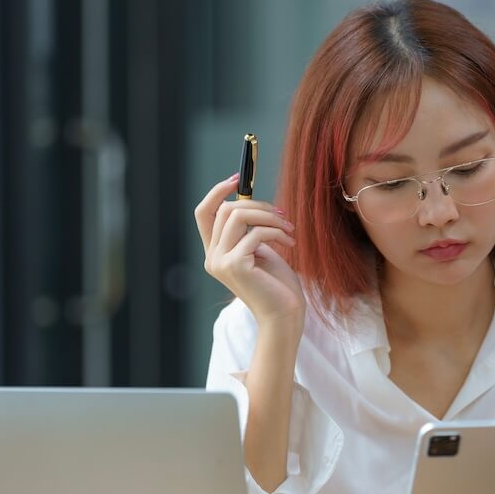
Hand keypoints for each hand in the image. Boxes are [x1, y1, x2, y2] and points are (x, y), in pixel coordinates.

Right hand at [194, 173, 305, 325]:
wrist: (285, 315)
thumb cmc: (278, 286)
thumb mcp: (261, 251)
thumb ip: (250, 230)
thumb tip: (251, 201)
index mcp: (215, 252)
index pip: (203, 213)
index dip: (218, 192)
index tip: (239, 178)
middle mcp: (212, 257)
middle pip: (226, 209)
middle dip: (258, 205)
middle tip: (282, 214)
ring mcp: (220, 262)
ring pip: (239, 216)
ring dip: (269, 217)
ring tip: (289, 230)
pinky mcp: (235, 266)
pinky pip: (255, 233)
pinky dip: (276, 233)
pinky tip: (290, 244)